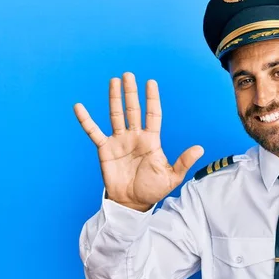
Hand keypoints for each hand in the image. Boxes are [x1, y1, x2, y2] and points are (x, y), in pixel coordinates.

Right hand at [74, 72, 203, 210]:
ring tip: (114, 81)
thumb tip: (200, 149)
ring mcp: (119, 141)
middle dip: (131, 92)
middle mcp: (135, 136)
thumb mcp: (172, 176)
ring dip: (114, 98)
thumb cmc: (153, 189)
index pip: (152, 115)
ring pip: (116, 115)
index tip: (151, 82)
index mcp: (151, 140)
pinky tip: (79, 107)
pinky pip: (94, 132)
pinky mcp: (105, 149)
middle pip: (133, 110)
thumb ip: (184, 161)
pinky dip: (86, 120)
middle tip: (129, 75)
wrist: (133, 203)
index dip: (152, 99)